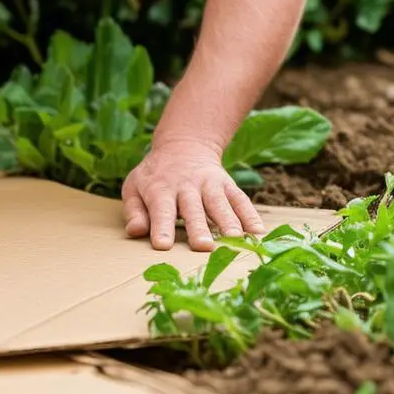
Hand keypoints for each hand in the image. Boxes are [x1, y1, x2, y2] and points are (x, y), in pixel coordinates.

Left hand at [122, 139, 265, 250]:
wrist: (184, 146)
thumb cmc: (155, 176)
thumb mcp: (135, 188)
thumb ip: (134, 211)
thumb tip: (134, 231)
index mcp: (160, 189)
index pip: (160, 210)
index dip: (161, 227)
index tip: (163, 246)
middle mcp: (187, 186)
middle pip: (193, 208)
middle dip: (199, 227)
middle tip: (203, 247)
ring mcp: (210, 184)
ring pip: (220, 203)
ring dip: (229, 221)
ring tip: (237, 240)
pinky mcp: (228, 185)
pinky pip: (240, 200)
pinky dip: (250, 215)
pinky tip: (258, 232)